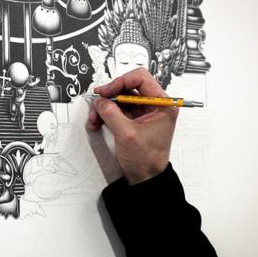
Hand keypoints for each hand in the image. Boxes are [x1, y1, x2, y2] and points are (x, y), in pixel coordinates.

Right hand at [87, 68, 177, 184]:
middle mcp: (154, 105)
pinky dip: (105, 114)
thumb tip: (100, 101)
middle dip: (109, 96)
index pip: (140, 78)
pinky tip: (97, 122)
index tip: (106, 92)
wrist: (146, 178)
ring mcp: (144, 112)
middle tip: (97, 104)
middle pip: (128, 87)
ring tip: (94, 119)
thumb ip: (111, 113)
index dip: (120, 82)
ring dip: (104, 107)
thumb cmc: (146, 160)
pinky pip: (117, 109)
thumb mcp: (126, 134)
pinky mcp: (134, 119)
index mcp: (162, 104)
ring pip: (120, 98)